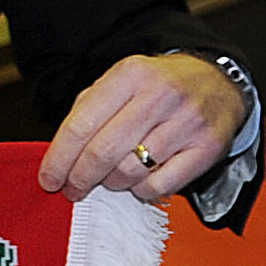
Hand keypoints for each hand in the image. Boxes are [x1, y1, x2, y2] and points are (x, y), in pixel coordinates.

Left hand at [41, 53, 251, 204]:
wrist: (216, 80)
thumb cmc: (157, 87)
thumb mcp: (120, 83)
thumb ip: (88, 112)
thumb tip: (59, 158)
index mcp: (129, 75)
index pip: (81, 125)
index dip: (59, 158)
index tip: (48, 179)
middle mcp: (160, 96)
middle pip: (103, 152)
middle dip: (80, 178)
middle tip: (72, 189)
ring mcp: (187, 122)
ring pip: (130, 171)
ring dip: (111, 183)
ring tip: (109, 179)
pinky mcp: (208, 147)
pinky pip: (160, 186)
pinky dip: (141, 190)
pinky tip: (139, 180)